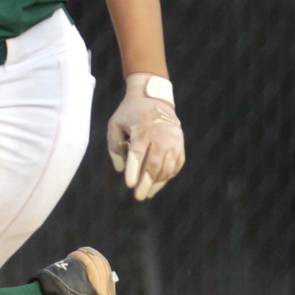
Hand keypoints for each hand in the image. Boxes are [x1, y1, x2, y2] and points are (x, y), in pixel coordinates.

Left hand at [107, 73, 184, 200]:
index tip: (129, 184)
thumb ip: (114, 146)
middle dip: (146, 182)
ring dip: (157, 182)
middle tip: (138, 196)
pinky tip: (158, 183)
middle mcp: (160, 135)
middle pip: (154, 163)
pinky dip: (168, 175)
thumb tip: (120, 169)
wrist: (153, 98)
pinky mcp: (179, 144)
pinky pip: (176, 164)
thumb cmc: (130, 114)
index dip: (134, 170)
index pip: (138, 153)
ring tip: (146, 193)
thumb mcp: (115, 124)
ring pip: (167, 166)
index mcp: (142, 129)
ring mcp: (173, 140)